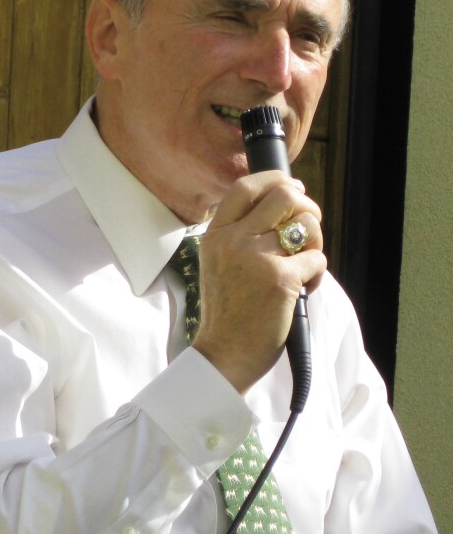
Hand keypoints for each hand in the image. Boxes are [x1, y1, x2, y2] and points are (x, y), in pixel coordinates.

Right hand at [192, 170, 325, 393]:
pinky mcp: (281, 279)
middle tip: (307, 225)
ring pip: (307, 224)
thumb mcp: (218, 262)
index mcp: (216, 234)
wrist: (224, 353)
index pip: (246, 187)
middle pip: (284, 194)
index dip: (275, 180)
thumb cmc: (228, 310)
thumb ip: (240, 233)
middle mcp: (234, 239)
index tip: (292, 187)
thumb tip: (283, 205)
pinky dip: (316, 274)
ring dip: (314, 242)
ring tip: (304, 263)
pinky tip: (302, 289)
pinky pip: (317, 259)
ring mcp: (257, 258)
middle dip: (306, 206)